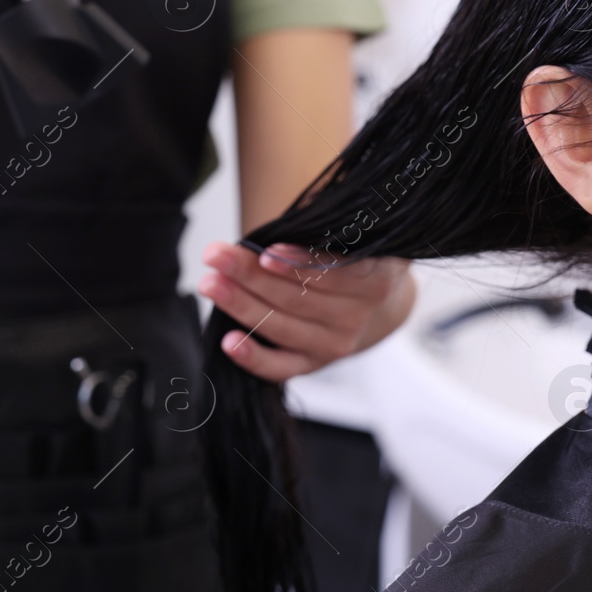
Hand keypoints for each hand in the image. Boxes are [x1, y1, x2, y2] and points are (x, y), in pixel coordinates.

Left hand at [197, 241, 416, 381]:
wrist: (380, 306)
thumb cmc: (357, 259)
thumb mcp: (359, 238)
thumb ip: (330, 232)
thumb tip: (282, 224)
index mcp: (374, 281)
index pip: (332, 273)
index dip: (297, 264)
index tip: (264, 252)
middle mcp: (355, 318)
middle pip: (296, 298)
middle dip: (250, 275)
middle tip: (216, 256)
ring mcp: (335, 345)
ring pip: (282, 327)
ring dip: (241, 305)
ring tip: (210, 284)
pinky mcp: (314, 364)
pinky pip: (281, 366)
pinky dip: (254, 357)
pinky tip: (228, 341)